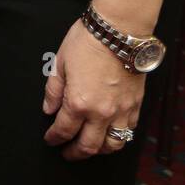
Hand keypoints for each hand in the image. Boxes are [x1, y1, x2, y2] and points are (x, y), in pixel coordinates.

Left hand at [42, 18, 145, 160]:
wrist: (119, 31)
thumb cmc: (87, 42)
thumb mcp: (60, 63)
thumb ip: (54, 90)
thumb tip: (49, 109)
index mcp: (78, 102)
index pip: (64, 130)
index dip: (54, 138)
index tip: (50, 139)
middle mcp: (101, 112)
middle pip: (88, 145)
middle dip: (74, 153)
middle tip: (66, 153)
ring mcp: (121, 111)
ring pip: (113, 145)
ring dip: (99, 150)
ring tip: (89, 148)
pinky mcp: (136, 105)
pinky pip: (129, 131)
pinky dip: (119, 137)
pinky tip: (110, 133)